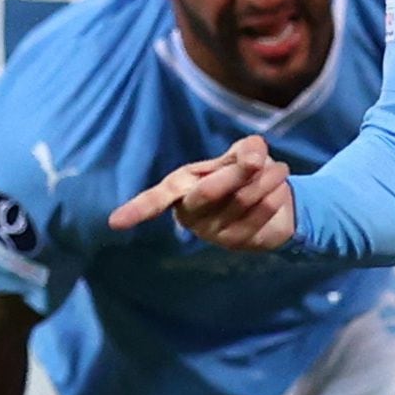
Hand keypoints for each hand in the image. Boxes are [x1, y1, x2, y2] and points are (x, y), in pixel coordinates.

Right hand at [110, 133, 294, 249]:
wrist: (274, 202)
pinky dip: (275, 194)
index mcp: (180, 189)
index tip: (115, 223)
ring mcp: (214, 233)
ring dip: (267, 178)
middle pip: (209, 193)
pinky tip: (280, 187)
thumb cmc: (243, 174)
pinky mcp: (239, 244)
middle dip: (236, 172)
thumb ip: (244, 150)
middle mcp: (191, 215)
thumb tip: (252, 155)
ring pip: (243, 199)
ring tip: (278, 169)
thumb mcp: (240, 154)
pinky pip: (261, 213)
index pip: (155, 200)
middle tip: (257, 156)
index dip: (137, 210)